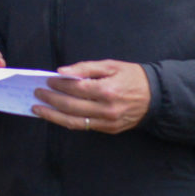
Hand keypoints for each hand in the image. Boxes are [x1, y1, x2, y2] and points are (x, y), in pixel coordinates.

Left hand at [33, 60, 151, 133]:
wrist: (156, 96)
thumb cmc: (132, 77)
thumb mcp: (111, 65)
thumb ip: (85, 68)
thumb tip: (62, 72)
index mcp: (107, 90)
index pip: (75, 89)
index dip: (58, 85)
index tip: (47, 80)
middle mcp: (106, 109)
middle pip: (71, 107)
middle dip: (50, 100)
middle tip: (38, 93)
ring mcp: (107, 122)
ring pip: (73, 122)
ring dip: (52, 116)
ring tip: (39, 109)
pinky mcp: (109, 130)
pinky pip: (83, 127)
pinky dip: (66, 121)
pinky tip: (56, 116)